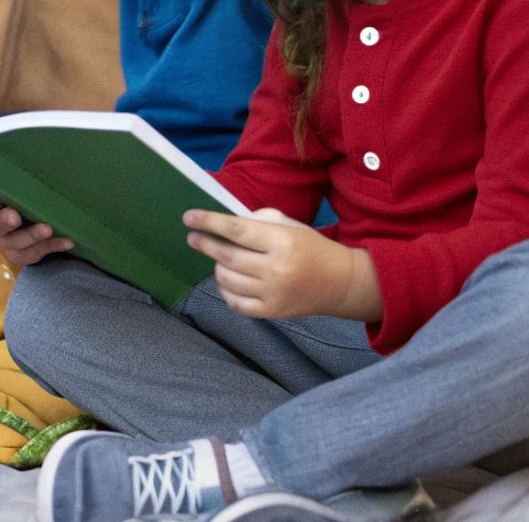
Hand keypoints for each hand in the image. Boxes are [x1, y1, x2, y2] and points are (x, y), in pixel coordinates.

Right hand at [0, 179, 73, 266]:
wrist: (49, 216)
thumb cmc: (32, 190)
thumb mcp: (25, 179)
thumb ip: (19, 171)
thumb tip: (24, 153)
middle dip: (3, 221)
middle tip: (14, 216)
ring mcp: (7, 240)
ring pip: (14, 241)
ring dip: (31, 235)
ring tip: (48, 228)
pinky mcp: (22, 254)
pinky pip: (33, 253)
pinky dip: (51, 246)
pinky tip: (67, 240)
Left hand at [185, 208, 379, 320]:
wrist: (339, 283)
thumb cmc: (311, 248)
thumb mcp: (291, 225)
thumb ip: (259, 220)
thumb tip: (228, 224)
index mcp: (282, 242)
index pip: (237, 230)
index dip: (210, 223)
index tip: (189, 218)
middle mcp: (276, 269)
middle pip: (228, 256)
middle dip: (205, 245)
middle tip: (193, 238)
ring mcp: (273, 293)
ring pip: (228, 280)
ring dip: (217, 268)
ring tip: (219, 260)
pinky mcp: (271, 312)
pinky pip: (235, 303)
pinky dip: (225, 291)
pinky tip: (227, 281)